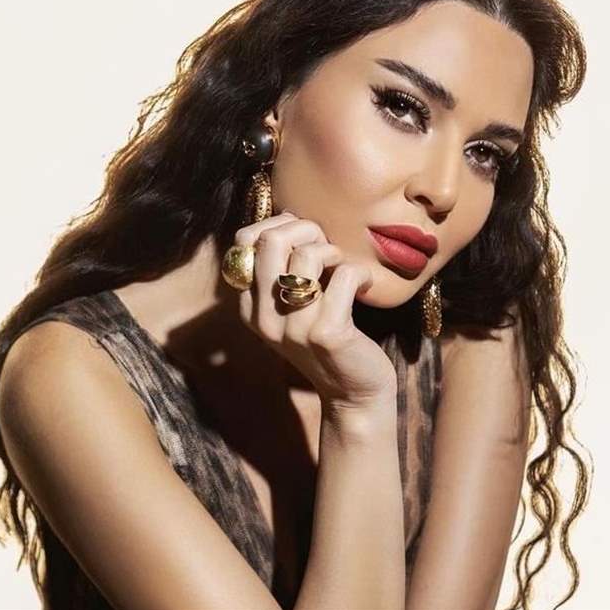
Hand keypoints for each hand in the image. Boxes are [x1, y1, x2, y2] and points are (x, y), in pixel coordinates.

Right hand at [232, 211, 396, 406]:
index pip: (245, 242)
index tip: (304, 239)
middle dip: (306, 229)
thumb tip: (288, 217)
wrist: (353, 392)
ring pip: (307, 255)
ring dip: (333, 251)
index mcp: (250, 307)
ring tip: (343, 267)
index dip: (279, 226)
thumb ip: (282, 269)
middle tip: (327, 247)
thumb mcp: (293, 305)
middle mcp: (264, 317)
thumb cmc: (327, 335)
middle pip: (270, 241)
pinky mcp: (327, 333)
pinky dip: (360, 273)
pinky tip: (364, 286)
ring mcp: (294, 328)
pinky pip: (344, 276)